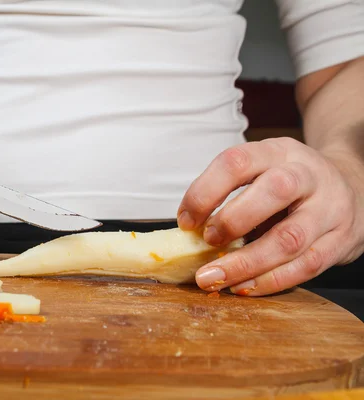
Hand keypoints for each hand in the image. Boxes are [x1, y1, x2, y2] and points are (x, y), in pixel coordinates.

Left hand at [177, 137, 363, 295]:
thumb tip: (186, 234)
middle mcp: (307, 175)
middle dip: (232, 220)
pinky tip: (243, 287)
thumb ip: (230, 196)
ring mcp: (329, 208)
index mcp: (277, 152)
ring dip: (246, 263)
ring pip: (290, 237)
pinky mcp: (341, 241)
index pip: (237, 161)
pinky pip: (305, 266)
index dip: (205, 192)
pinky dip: (269, 281)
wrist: (355, 189)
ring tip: (214, 277)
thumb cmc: (290, 186)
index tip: (185, 220)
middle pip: (274, 191)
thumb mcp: (261, 173)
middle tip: (207, 241)